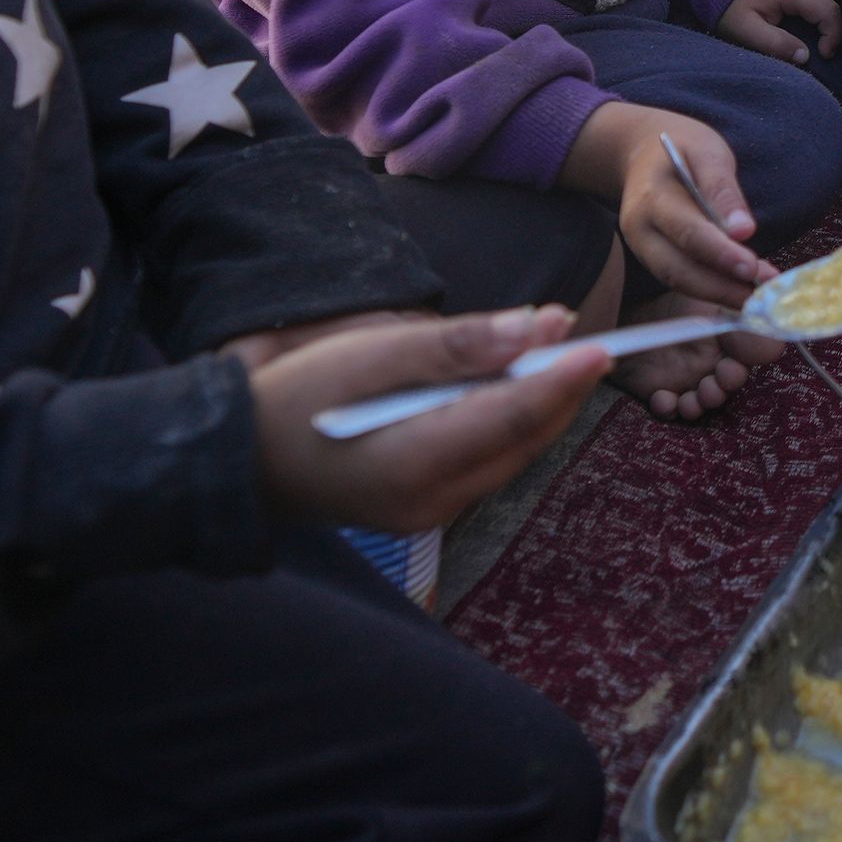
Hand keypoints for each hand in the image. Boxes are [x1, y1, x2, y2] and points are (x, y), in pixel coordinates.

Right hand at [243, 306, 605, 532]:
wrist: (241, 460)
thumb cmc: (297, 397)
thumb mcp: (372, 353)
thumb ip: (458, 345)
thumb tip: (540, 328)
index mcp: (416, 462)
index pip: (513, 419)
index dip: (562, 381)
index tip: (600, 346)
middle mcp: (432, 501)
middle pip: (522, 441)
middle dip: (558, 390)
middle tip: (584, 339)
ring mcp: (429, 513)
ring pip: (510, 454)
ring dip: (536, 405)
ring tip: (552, 354)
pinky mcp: (424, 509)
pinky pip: (485, 462)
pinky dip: (503, 423)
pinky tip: (502, 387)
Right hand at [565, 100, 779, 304]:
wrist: (644, 151)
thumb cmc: (683, 147)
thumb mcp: (708, 153)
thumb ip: (723, 190)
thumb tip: (743, 231)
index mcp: (652, 197)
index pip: (688, 232)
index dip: (721, 254)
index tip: (753, 268)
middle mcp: (639, 229)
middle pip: (678, 268)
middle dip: (721, 287)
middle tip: (760, 295)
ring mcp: (641, 247)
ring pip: (678, 280)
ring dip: (718, 293)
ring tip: (755, 297)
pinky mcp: (652, 258)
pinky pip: (680, 279)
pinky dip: (710, 288)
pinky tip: (739, 290)